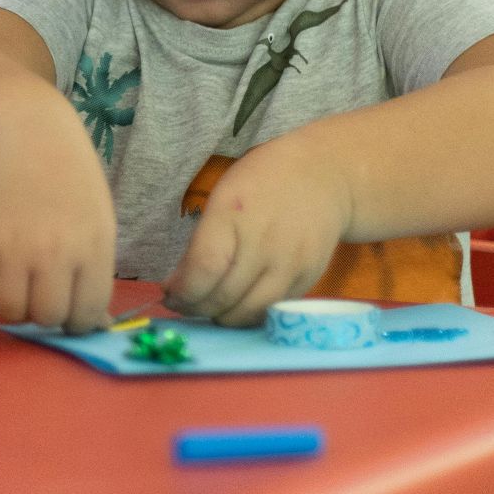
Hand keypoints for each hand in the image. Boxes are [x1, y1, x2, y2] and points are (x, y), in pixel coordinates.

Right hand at [0, 124, 116, 333]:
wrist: (22, 136)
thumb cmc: (69, 184)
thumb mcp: (97, 224)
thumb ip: (95, 275)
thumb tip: (94, 325)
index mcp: (92, 247)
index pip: (86, 314)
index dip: (78, 319)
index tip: (71, 306)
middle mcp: (51, 252)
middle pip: (46, 317)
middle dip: (46, 310)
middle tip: (43, 288)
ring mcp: (10, 247)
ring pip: (10, 310)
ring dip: (15, 300)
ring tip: (19, 276)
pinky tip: (0, 251)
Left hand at [164, 135, 353, 325]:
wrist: (324, 177)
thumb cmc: (262, 181)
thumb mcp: (222, 198)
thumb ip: (202, 242)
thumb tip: (179, 284)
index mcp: (234, 214)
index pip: (204, 269)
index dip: (183, 291)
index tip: (169, 294)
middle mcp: (265, 242)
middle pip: (224, 296)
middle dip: (195, 307)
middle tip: (183, 304)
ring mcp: (292, 263)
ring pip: (249, 311)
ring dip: (223, 316)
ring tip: (209, 306)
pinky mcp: (309, 278)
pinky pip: (273, 308)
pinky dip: (250, 313)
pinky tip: (237, 303)